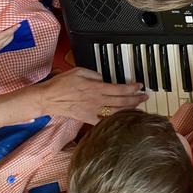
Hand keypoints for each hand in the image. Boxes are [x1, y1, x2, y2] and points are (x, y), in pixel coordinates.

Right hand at [0, 23, 19, 61]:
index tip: (18, 23)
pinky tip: (3, 33)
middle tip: (12, 23)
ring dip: (10, 34)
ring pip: (9, 40)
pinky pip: (6, 42)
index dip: (14, 28)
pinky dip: (7, 37)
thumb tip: (2, 23)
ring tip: (8, 27)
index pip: (8, 32)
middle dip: (13, 30)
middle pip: (10, 36)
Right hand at [31, 68, 147, 123]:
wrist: (48, 98)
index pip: (120, 89)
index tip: (140, 86)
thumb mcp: (79, 71)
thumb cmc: (62, 84)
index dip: (132, 88)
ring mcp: (93, 111)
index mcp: (96, 88)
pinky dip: (114, 121)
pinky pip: (103, 121)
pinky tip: (122, 120)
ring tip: (138, 107)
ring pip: (115, 112)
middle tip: (145, 97)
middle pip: (122, 101)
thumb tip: (104, 78)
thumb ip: (95, 74)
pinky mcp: (87, 118)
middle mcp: (97, 100)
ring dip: (129, 109)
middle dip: (136, 99)